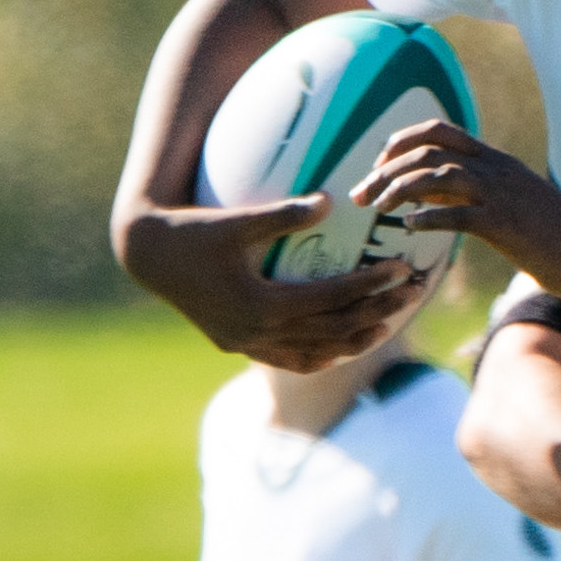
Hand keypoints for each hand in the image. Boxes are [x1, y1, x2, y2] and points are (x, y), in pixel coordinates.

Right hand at [123, 189, 443, 368]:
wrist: (147, 257)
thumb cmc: (193, 229)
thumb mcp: (238, 219)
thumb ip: (285, 214)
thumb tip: (332, 201)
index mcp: (262, 303)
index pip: (332, 298)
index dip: (371, 285)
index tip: (402, 269)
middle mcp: (258, 332)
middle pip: (332, 329)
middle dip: (377, 313)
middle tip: (412, 295)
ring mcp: (247, 344)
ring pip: (314, 353)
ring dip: (352, 341)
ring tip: (385, 326)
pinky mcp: (236, 345)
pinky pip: (286, 359)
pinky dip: (316, 356)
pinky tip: (336, 350)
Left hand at [354, 120, 560, 282]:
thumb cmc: (554, 237)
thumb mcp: (511, 204)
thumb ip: (473, 194)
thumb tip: (431, 197)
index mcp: (496, 161)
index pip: (440, 131)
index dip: (401, 142)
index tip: (377, 165)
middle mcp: (497, 170)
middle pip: (430, 151)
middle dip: (387, 169)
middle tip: (362, 194)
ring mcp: (503, 196)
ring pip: (439, 176)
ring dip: (400, 190)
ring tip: (377, 209)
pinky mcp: (507, 227)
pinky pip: (459, 216)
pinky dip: (428, 218)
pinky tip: (408, 228)